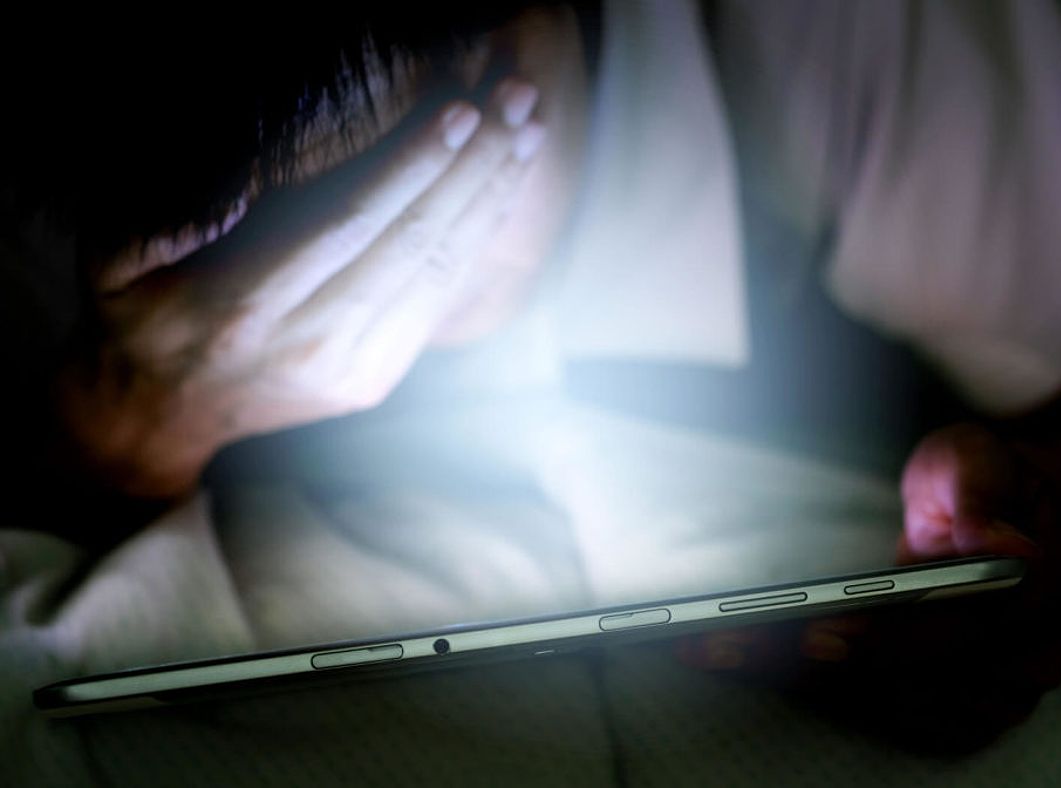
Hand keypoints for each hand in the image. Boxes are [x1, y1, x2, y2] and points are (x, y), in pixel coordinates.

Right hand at [55, 78, 546, 498]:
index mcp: (245, 305)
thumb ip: (160, 221)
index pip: (348, 223)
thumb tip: (239, 191)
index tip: (460, 111)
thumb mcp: (113, 261)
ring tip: (528, 134)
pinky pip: (438, 301)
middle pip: (412, 244)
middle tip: (519, 103)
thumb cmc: (139, 316)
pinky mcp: (375, 379)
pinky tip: (500, 191)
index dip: (410, 166)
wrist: (163, 415)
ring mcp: (351, 368)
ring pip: (438, 272)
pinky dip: (476, 241)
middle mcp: (309, 342)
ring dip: (490, 198)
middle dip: (474, 168)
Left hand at [678, 424, 1060, 752]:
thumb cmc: (979, 482)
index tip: (819, 634)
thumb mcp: (975, 456)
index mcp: (1038, 594)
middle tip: (722, 642)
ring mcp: (990, 695)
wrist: (1000, 517)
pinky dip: (810, 691)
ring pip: (879, 702)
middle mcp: (1024, 659)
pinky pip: (875, 714)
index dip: (885, 639)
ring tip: (714, 647)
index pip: (954, 631)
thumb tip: (992, 538)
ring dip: (793, 680)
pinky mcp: (952, 710)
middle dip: (805, 662)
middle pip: (903, 678)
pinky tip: (750, 664)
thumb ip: (980, 486)